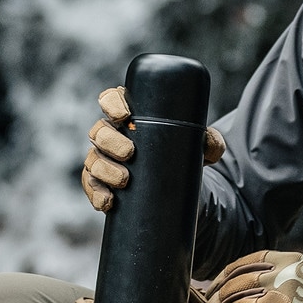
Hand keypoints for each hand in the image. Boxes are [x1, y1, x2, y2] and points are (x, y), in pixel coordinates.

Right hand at [80, 86, 226, 213]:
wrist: (179, 194)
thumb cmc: (182, 158)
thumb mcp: (201, 150)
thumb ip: (211, 142)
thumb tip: (209, 143)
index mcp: (130, 118)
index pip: (111, 100)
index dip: (112, 103)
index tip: (125, 114)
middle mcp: (112, 136)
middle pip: (99, 131)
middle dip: (110, 141)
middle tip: (130, 152)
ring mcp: (104, 161)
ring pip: (93, 160)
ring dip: (105, 169)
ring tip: (124, 179)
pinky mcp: (101, 185)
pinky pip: (92, 188)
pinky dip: (97, 195)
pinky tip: (108, 201)